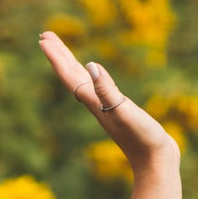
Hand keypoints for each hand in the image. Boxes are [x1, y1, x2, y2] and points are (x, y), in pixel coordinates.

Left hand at [38, 33, 177, 170]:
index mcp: (94, 101)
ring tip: (61, 50)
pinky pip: (97, 87)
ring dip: (70, 64)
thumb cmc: (141, 137)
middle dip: (59, 55)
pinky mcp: (119, 110)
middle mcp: (96, 104)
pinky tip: (92, 72)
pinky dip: (91, 75)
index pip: (70, 75)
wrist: (154, 162)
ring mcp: (107, 107)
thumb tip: (90, 65)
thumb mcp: (124, 110)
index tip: (43, 39)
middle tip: (45, 36)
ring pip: (82, 80)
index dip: (56, 57)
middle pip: (71, 75)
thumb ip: (107, 89)